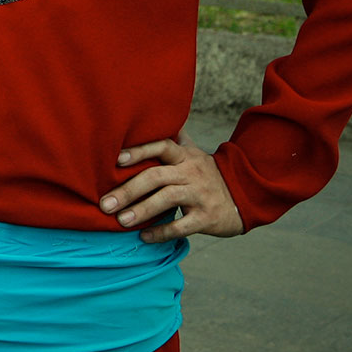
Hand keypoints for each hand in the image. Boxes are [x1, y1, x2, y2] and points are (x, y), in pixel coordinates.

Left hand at [99, 131, 243, 242]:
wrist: (245, 197)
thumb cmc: (207, 175)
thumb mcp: (194, 153)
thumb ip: (174, 139)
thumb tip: (155, 114)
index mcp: (185, 156)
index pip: (161, 146)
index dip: (139, 150)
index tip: (115, 160)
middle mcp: (191, 172)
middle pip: (156, 176)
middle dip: (128, 190)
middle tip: (105, 204)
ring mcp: (200, 195)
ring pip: (167, 199)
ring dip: (142, 211)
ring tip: (120, 221)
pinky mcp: (207, 217)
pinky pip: (181, 226)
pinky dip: (161, 232)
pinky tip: (144, 237)